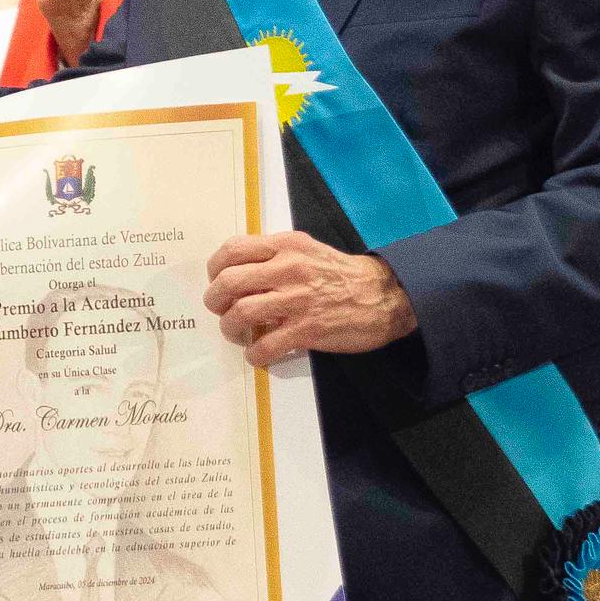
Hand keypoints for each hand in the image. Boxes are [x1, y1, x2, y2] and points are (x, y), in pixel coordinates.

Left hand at [203, 231, 418, 366]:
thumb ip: (275, 255)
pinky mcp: (307, 330)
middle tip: (221, 311)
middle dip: (215, 301)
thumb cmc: (342, 274)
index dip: (215, 269)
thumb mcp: (307, 250)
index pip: (233, 250)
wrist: (384, 296)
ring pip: (240, 314)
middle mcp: (288, 269)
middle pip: (229, 282)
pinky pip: (265, 346)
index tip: (217, 282)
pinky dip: (254, 354)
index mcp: (286, 246)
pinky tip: (259, 353)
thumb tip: (239, 269)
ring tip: (238, 334)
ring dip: (230, 328)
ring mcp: (297, 300)